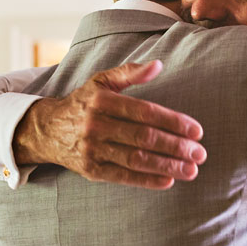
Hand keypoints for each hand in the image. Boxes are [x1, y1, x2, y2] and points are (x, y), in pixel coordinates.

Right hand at [13, 60, 206, 188]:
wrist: (46, 129)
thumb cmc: (83, 102)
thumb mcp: (101, 81)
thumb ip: (130, 72)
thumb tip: (159, 64)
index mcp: (102, 100)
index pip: (145, 112)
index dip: (174, 122)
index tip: (197, 131)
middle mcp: (95, 125)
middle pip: (144, 138)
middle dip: (176, 147)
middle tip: (200, 154)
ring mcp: (92, 150)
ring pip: (136, 160)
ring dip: (167, 166)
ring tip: (191, 170)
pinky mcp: (90, 170)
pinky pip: (123, 177)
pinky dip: (147, 180)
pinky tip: (168, 181)